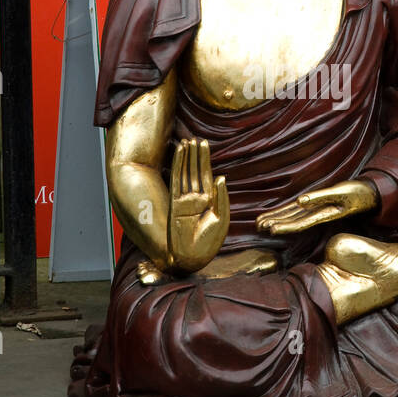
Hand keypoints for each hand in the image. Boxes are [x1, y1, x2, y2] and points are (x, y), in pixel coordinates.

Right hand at [168, 138, 229, 272]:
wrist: (193, 258)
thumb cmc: (209, 242)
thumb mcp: (222, 219)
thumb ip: (222, 198)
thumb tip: (220, 176)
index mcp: (209, 201)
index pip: (206, 175)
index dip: (205, 159)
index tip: (203, 143)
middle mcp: (196, 198)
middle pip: (195, 172)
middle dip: (196, 156)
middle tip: (196, 138)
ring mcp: (184, 200)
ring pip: (186, 173)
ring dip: (187, 158)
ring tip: (187, 141)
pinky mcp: (175, 204)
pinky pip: (176, 180)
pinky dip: (178, 166)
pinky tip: (179, 154)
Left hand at [257, 179, 378, 234]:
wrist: (370, 195)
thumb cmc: (357, 192)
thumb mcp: (341, 192)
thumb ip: (320, 197)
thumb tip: (300, 200)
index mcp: (322, 214)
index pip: (299, 222)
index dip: (284, 225)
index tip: (270, 229)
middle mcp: (317, 214)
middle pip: (293, 221)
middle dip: (276, 223)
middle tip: (259, 226)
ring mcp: (317, 210)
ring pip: (294, 216)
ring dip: (278, 219)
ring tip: (261, 223)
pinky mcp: (318, 204)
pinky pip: (299, 210)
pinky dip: (286, 212)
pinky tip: (276, 215)